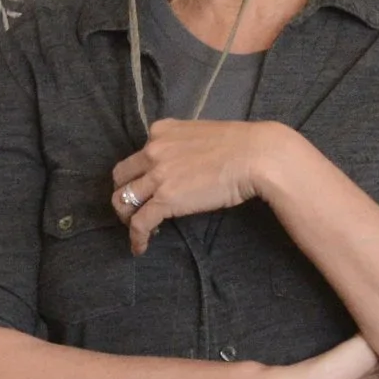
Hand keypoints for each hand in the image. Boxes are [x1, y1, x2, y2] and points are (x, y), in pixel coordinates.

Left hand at [112, 120, 290, 254]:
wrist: (257, 156)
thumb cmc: (241, 145)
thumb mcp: (201, 133)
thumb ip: (183, 145)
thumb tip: (183, 163)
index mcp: (161, 131)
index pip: (137, 156)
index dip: (140, 175)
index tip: (149, 188)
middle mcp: (152, 150)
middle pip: (121, 177)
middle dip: (124, 194)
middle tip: (136, 208)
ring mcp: (157, 175)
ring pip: (123, 200)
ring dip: (127, 217)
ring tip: (138, 229)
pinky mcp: (165, 199)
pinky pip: (139, 222)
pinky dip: (136, 237)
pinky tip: (140, 247)